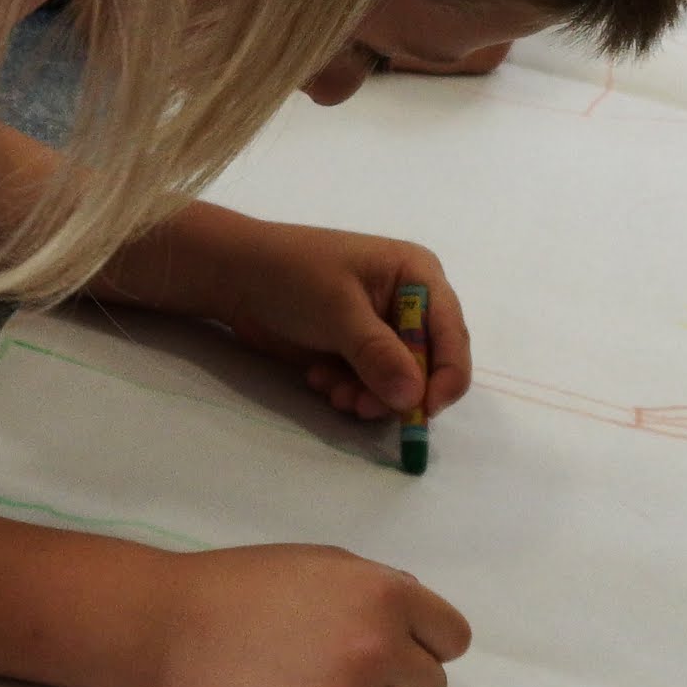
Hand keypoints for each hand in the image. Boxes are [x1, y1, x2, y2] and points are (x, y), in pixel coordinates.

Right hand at [143, 545, 471, 686]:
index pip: (453, 641)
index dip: (424, 643)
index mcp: (387, 597)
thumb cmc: (247, 587)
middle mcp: (378, 650)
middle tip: (341, 670)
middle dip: (395, 683)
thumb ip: (381, 588)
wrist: (172, 629)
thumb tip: (420, 621)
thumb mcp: (325, 564)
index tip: (393, 646)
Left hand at [155, 209, 470, 421]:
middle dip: (396, 392)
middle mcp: (409, 304)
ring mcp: (382, 330)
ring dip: (367, 395)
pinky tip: (318, 378)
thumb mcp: (339, 311)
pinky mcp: (356, 351)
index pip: (450, 336)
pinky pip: (368, 386)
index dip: (444, 377)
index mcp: (419, 276)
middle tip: (360, 407)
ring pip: (397, 383)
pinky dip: (347, 390)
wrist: (235, 276)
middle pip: (427, 366)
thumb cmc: (293, 275)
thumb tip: (413, 399)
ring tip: (332, 391)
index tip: (422, 410)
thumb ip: (378, 354)